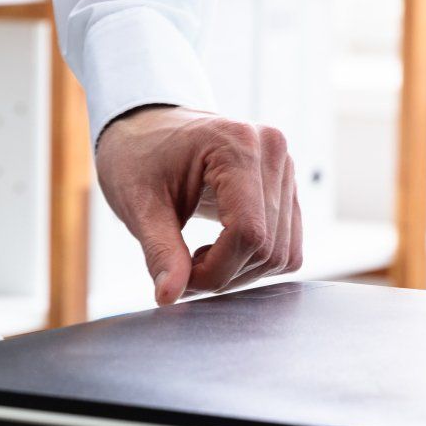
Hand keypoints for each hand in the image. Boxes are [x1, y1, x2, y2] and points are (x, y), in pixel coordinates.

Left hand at [94, 106, 301, 305]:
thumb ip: (160, 251)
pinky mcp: (286, 188)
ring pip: (282, 254)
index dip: (215, 271)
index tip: (180, 279)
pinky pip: (287, 246)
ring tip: (197, 256)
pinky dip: (254, 262)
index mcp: (237, 145)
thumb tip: (168, 297)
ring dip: (238, 272)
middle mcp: (272, 151)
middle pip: (267, 248)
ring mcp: (285, 169)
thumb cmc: (138, 158)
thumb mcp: (139, 205)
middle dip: (223, 274)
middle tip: (181, 270)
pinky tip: (219, 249)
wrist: (147, 129)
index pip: (248, 233)